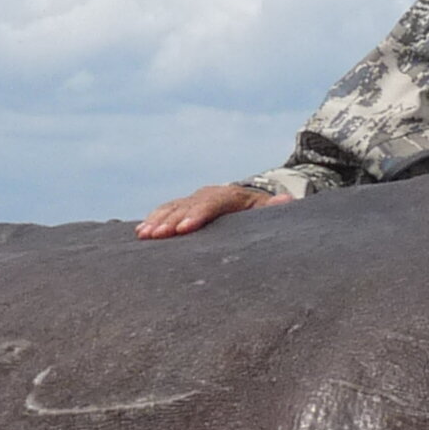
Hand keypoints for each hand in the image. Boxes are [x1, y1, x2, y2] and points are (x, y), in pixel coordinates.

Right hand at [136, 182, 282, 239]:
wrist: (252, 204)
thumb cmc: (263, 214)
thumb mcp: (272, 212)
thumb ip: (276, 209)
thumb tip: (287, 201)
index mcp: (232, 196)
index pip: (212, 204)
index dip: (197, 215)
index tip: (184, 229)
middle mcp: (210, 194)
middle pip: (188, 206)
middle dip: (171, 221)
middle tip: (156, 235)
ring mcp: (196, 199)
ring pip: (174, 207)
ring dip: (157, 220)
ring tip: (144, 235)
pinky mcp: (186, 206)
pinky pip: (167, 210)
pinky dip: (153, 219)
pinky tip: (140, 232)